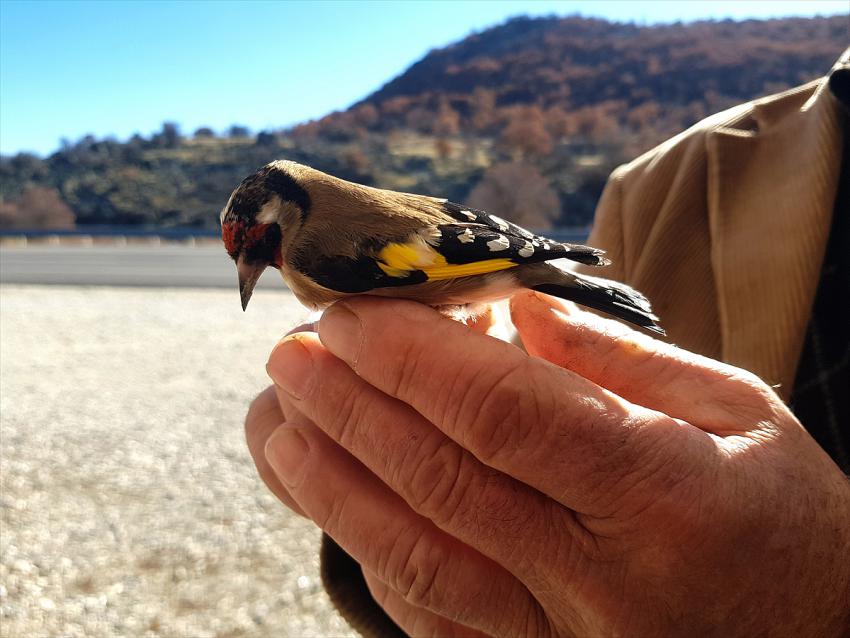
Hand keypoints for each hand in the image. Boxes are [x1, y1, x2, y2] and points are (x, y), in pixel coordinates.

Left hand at [247, 293, 849, 636]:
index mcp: (663, 491)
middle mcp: (603, 578)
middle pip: (443, 478)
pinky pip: (432, 615)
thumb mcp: (738, 412)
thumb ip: (625, 359)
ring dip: (330, 484)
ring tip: (277, 421)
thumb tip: (518, 312)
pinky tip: (328, 499)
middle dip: (350, 406)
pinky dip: (369, 550)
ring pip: (417, 557)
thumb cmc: (783, 516)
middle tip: (291, 352)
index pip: (507, 411)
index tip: (353, 313)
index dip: (415, 356)